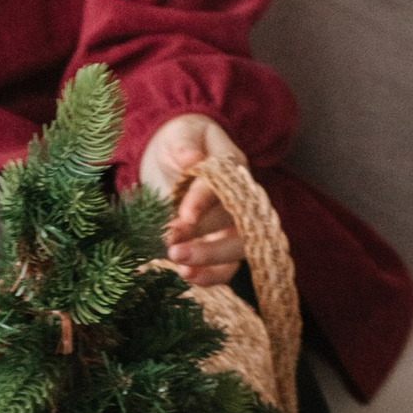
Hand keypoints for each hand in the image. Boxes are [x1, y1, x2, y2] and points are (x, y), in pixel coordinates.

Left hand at [138, 115, 246, 287]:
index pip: (223, 187)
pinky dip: (209, 276)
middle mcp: (240, 199)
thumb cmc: (180, 141)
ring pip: (237, 251)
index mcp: (232, 167)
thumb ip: (184, 145)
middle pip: (238, 227)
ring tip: (180, 267)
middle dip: (208, 241)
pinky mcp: (220, 243)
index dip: (203, 202)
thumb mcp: (178, 135)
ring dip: (210, 262)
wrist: (175, 154)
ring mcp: (233, 224)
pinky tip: (186, 276)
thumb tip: (191, 158)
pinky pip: (225, 267)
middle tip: (172, 247)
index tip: (183, 216)